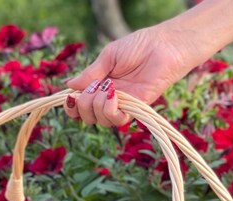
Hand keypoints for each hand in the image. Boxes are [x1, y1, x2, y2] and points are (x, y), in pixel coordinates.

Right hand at [64, 23, 199, 126]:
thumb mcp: (108, 56)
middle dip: (84, 104)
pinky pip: (117, 121)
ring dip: (98, 105)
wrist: (163, 47)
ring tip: (108, 88)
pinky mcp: (135, 110)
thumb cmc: (139, 46)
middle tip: (94, 87)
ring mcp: (122, 106)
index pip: (80, 105)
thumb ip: (90, 74)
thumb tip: (69, 86)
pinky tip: (114, 95)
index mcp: (99, 85)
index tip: (70, 99)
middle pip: (87, 116)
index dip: (72, 107)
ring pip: (100, 121)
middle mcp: (109, 99)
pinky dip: (110, 110)